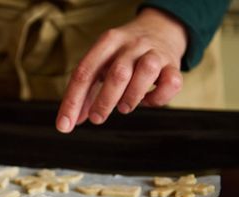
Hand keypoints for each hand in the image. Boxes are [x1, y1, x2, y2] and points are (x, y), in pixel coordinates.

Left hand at [56, 7, 187, 132]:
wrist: (161, 29)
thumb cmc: (124, 54)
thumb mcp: (102, 64)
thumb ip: (87, 92)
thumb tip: (72, 120)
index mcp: (107, 42)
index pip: (84, 72)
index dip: (72, 102)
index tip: (65, 125)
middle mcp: (131, 45)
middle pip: (117, 73)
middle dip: (104, 102)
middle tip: (97, 118)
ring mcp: (154, 53)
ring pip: (146, 72)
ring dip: (132, 97)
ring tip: (124, 108)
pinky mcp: (173, 65)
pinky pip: (171, 82)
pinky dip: (158, 98)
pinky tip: (148, 101)